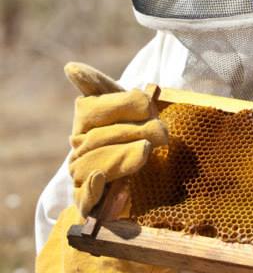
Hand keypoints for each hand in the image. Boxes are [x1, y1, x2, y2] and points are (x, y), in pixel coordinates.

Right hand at [65, 62, 167, 216]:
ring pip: (90, 165)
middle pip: (95, 138)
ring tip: (145, 150)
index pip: (91, 110)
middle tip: (160, 132)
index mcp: (84, 123)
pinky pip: (82, 201)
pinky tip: (99, 178)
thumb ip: (100, 86)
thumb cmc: (137, 133)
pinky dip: (89, 190)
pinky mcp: (90, 204)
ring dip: (120, 156)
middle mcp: (78, 150)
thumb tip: (71, 68)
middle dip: (130, 132)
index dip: (120, 105)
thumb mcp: (126, 107)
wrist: (152, 178)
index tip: (148, 104)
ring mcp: (82, 177)